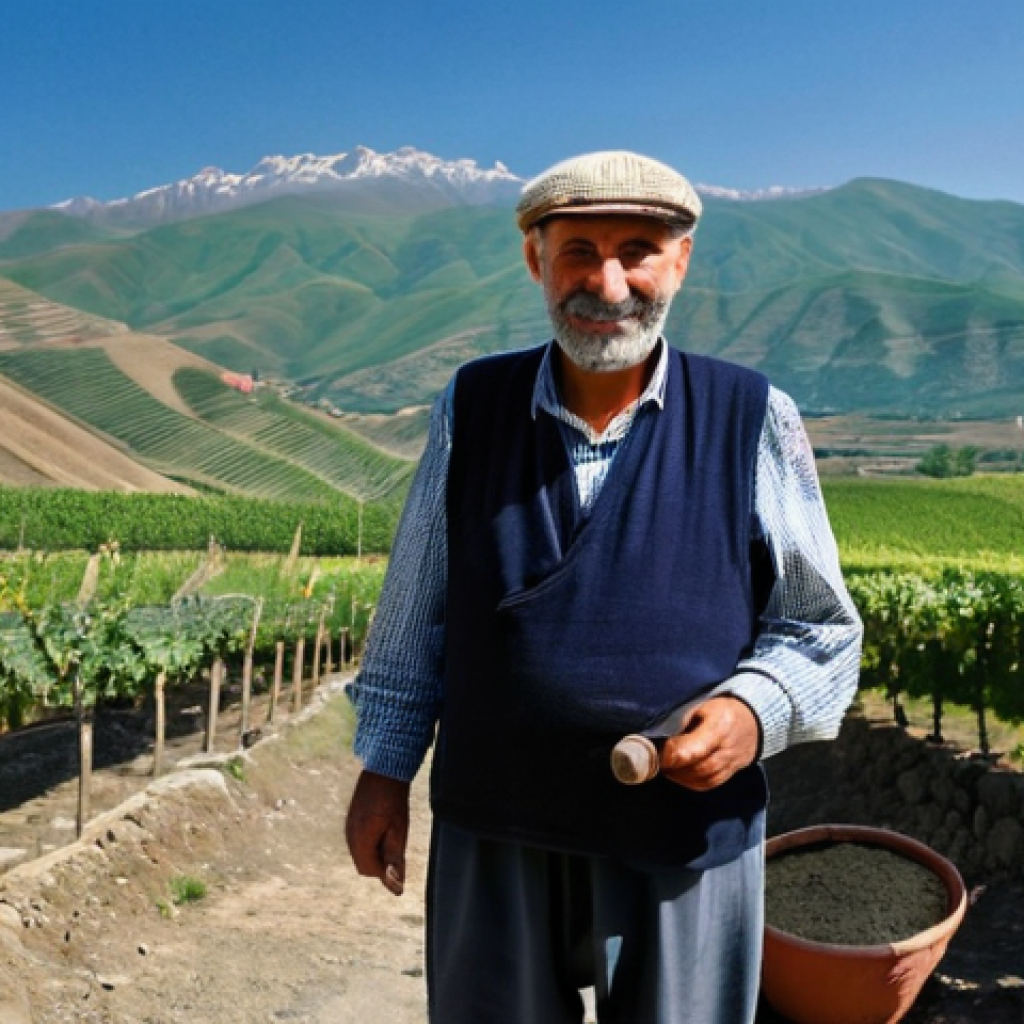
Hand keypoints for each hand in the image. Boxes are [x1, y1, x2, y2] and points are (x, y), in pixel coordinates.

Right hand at [345, 770, 410, 895]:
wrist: (383, 769)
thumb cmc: (394, 800)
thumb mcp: (399, 831)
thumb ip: (394, 859)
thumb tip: (397, 887)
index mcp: (360, 840)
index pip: (369, 870)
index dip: (386, 870)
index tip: (399, 857)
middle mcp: (350, 835)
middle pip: (363, 863)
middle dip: (380, 861)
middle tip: (397, 842)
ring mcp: (349, 826)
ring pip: (360, 852)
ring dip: (376, 850)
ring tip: (392, 830)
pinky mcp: (351, 818)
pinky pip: (358, 839)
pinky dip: (370, 840)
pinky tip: (383, 824)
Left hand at [659, 697, 759, 790]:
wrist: (752, 719)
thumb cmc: (721, 709)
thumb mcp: (702, 703)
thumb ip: (684, 717)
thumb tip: (659, 731)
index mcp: (720, 725)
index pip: (694, 748)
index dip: (673, 754)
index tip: (658, 752)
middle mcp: (729, 746)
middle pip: (701, 766)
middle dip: (676, 768)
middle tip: (659, 762)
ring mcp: (733, 761)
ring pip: (706, 777)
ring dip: (682, 777)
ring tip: (667, 768)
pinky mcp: (732, 771)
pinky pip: (712, 783)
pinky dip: (693, 783)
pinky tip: (680, 775)